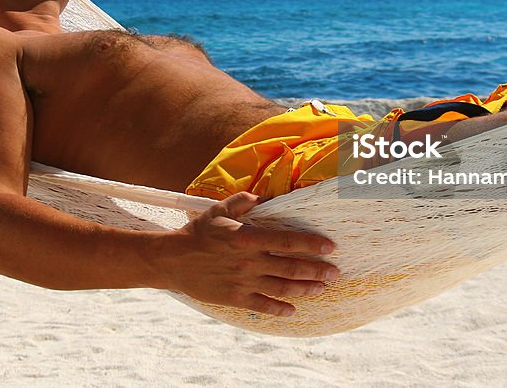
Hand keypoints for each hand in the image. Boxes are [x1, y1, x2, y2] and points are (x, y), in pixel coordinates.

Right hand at [158, 192, 338, 316]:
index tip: (330, 247)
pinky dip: (280, 309)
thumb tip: (267, 197)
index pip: (287, 241)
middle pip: (291, 268)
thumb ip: (245, 202)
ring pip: (283, 288)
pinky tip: (293, 310)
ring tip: (322, 287)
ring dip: (306, 288)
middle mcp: (249, 262)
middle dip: (317, 270)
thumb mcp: (220, 210)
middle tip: (335, 272)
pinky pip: (263, 306)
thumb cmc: (198, 232)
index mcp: (247, 238)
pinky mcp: (235, 297)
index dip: (311, 244)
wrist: (171, 260)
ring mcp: (243, 282)